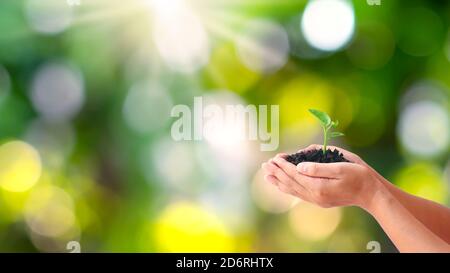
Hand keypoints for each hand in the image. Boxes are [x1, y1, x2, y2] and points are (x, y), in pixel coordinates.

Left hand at [261, 147, 382, 209]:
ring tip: (267, 176)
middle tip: (265, 165)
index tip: (274, 158)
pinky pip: (299, 194)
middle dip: (277, 173)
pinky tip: (282, 186)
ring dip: (279, 182)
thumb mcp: (340, 167)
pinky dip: (288, 189)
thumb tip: (299, 166)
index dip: (283, 165)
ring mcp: (317, 200)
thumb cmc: (359, 176)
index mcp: (318, 186)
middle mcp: (315, 195)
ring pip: (293, 190)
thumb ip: (318, 167)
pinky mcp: (320, 201)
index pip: (295, 174)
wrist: (371, 194)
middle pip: (290, 182)